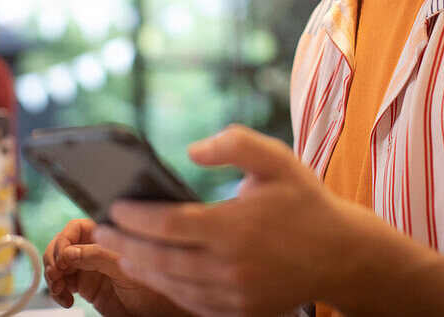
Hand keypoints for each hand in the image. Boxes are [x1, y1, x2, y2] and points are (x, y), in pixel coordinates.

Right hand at [43, 217, 190, 316]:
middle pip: (63, 244)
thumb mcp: (126, 267)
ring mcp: (90, 268)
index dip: (65, 239)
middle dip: (54, 257)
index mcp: (108, 237)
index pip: (77, 227)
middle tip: (55, 274)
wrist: (155, 315)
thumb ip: (98, 256)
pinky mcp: (86, 286)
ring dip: (52, 275)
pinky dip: (57, 291)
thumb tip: (70, 251)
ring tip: (58, 288)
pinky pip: (62, 283)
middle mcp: (97, 249)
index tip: (63, 257)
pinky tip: (65, 299)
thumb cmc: (153, 288)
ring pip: (59, 264)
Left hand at [95, 124, 376, 316]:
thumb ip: (235, 143)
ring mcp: (235, 294)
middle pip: (161, 260)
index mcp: (235, 228)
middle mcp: (232, 266)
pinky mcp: (239, 311)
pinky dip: (167, 286)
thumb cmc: (305, 201)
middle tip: (100, 228)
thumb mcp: (277, 159)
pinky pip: (191, 302)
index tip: (112, 206)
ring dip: (140, 267)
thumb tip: (192, 149)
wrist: (342, 253)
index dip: (134, 217)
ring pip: (172, 285)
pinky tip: (154, 269)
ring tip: (119, 248)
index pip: (169, 225)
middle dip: (125, 243)